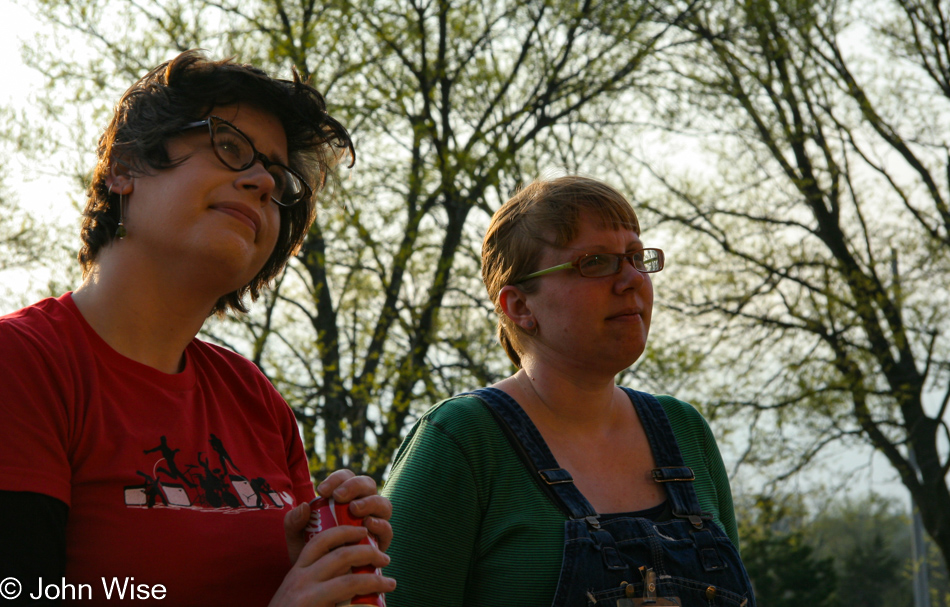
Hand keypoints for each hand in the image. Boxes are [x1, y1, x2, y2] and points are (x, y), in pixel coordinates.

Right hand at [268, 524, 395, 606]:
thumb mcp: (294, 589)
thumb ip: (315, 574)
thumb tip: (347, 566)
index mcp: (297, 570)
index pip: (321, 541)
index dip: (345, 532)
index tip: (363, 531)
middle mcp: (300, 580)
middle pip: (341, 556)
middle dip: (368, 552)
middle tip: (384, 557)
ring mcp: (306, 598)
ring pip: (349, 582)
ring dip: (374, 581)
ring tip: (390, 584)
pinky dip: (365, 605)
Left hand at [284, 469, 392, 566]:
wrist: (320, 583)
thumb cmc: (310, 554)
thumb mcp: (295, 538)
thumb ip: (294, 522)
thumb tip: (303, 506)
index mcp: (344, 498)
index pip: (346, 478)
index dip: (337, 479)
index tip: (322, 490)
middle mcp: (363, 506)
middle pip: (368, 485)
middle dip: (355, 486)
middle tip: (338, 497)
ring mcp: (374, 523)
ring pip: (383, 504)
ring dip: (370, 502)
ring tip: (355, 509)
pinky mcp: (381, 543)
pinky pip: (387, 530)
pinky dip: (380, 524)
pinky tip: (368, 525)